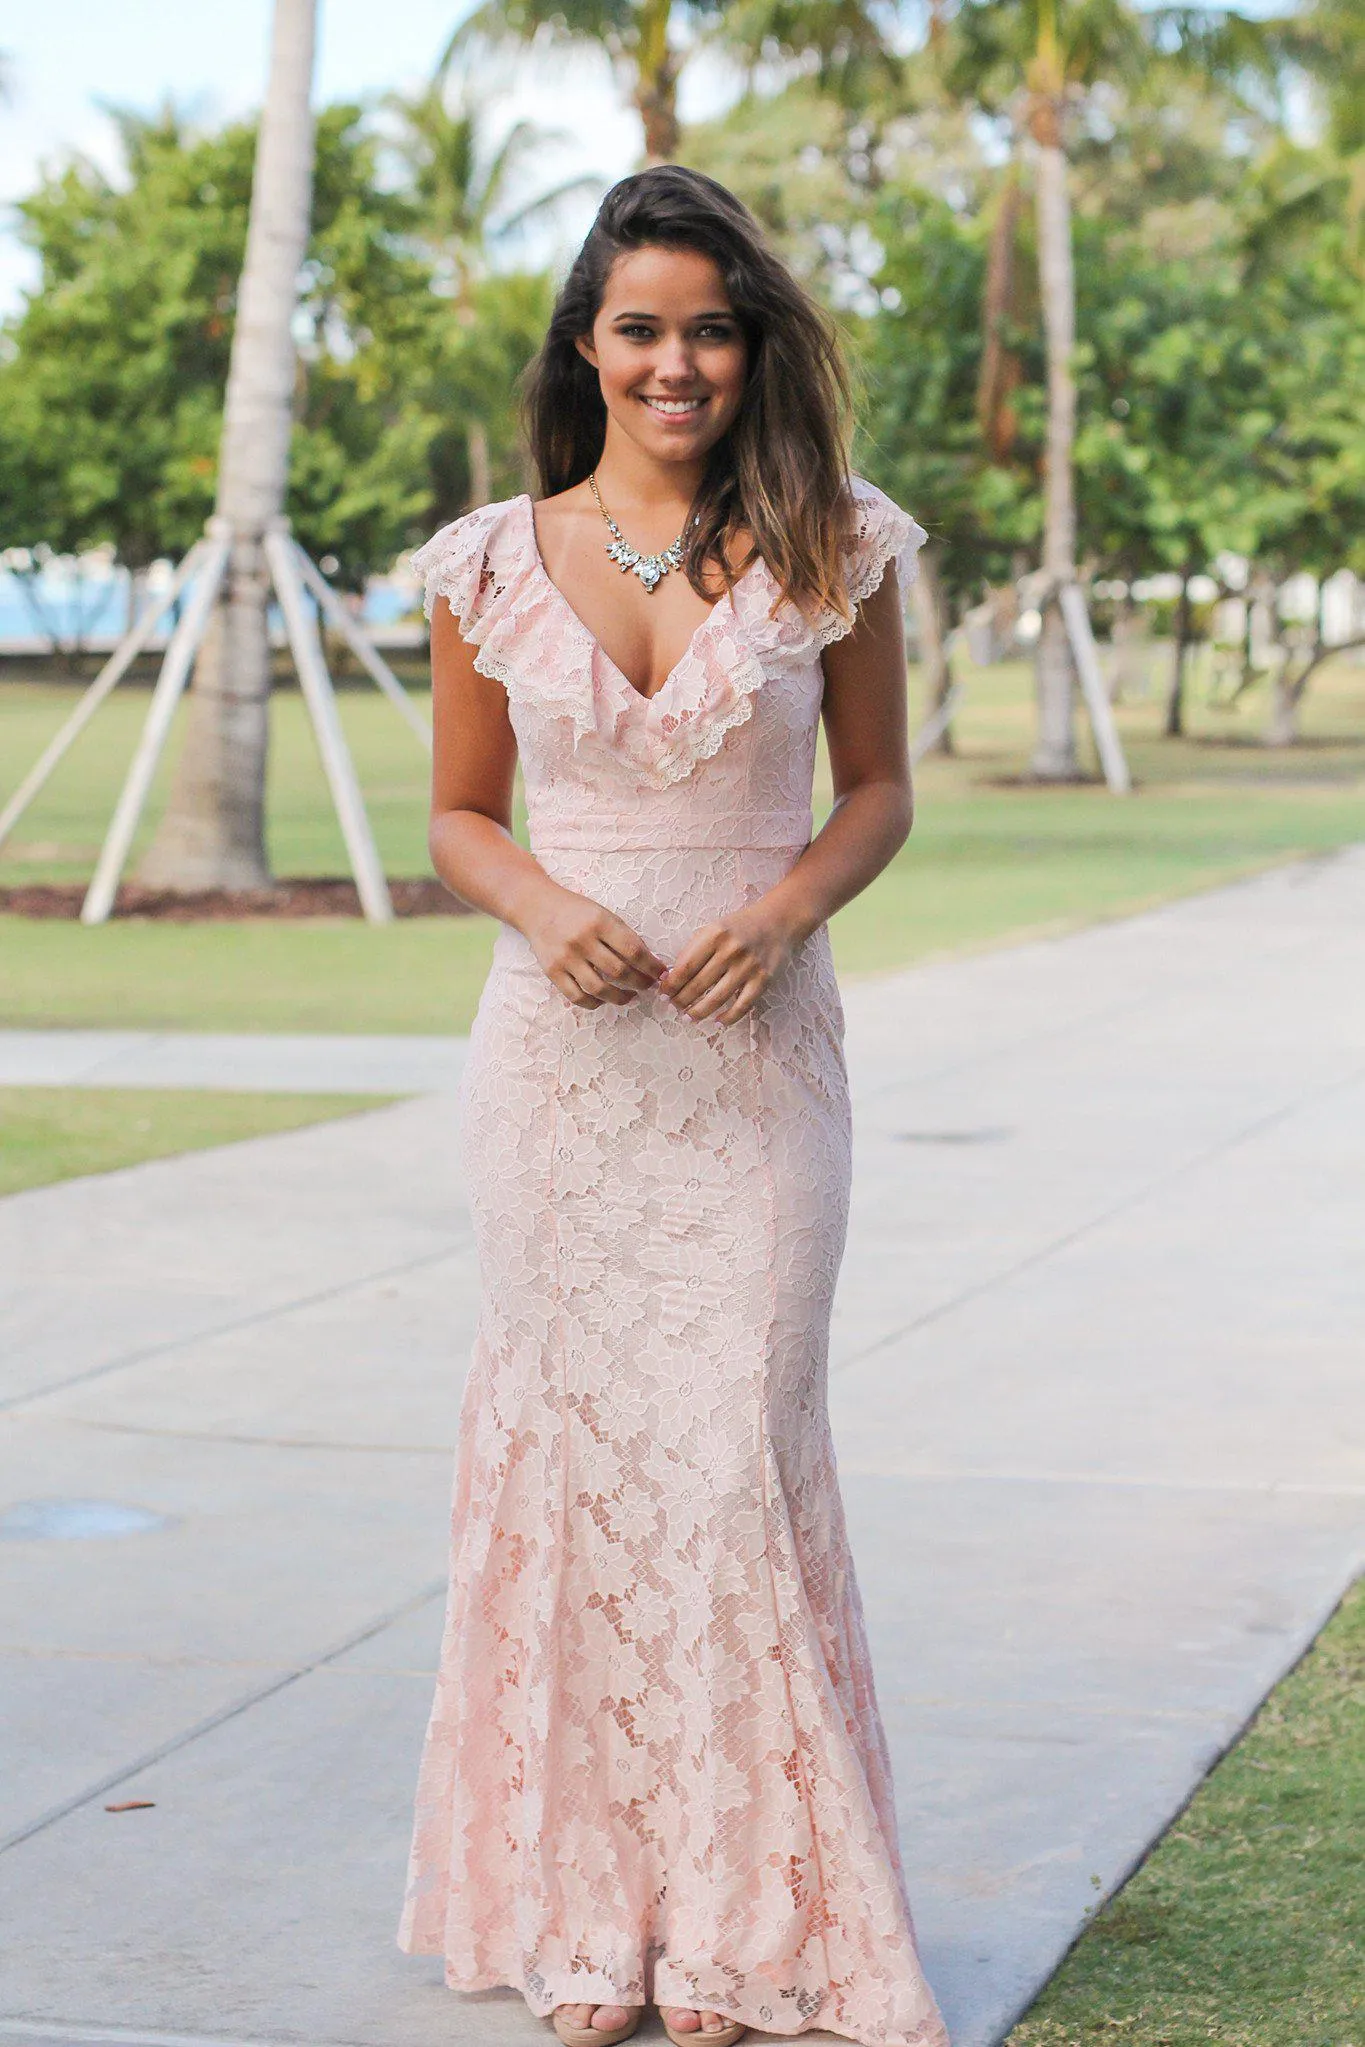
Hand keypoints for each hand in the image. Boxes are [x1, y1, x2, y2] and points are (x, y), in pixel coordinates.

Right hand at [520, 884, 664, 1009]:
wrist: (538, 908)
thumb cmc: (577, 911)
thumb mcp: (603, 914)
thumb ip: (623, 936)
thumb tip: (649, 962)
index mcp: (599, 922)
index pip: (633, 950)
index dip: (651, 966)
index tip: (660, 973)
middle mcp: (582, 940)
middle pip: (619, 972)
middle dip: (641, 983)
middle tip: (648, 985)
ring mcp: (566, 958)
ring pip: (599, 989)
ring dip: (621, 997)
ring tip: (631, 996)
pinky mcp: (552, 972)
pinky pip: (577, 997)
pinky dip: (595, 1003)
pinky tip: (605, 1000)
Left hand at [659, 905, 799, 1025]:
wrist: (778, 922)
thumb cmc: (740, 927)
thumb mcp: (714, 929)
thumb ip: (695, 950)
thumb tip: (672, 978)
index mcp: (714, 935)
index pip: (685, 966)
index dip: (671, 984)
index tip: (663, 993)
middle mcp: (731, 950)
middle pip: (698, 985)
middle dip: (681, 1000)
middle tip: (674, 1008)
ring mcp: (748, 967)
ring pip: (716, 999)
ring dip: (699, 1012)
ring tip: (689, 1017)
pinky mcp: (763, 980)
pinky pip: (742, 1006)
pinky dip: (728, 1018)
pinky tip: (717, 1021)